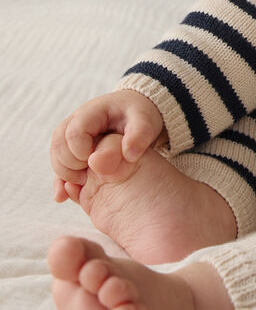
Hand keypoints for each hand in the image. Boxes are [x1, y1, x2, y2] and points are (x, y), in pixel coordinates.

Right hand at [50, 89, 164, 202]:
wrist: (136, 115)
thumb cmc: (140, 116)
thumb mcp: (145, 121)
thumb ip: (139, 135)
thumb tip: (129, 155)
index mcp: (92, 112)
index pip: (74, 133)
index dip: (82, 152)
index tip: (98, 162)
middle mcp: (75, 122)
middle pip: (58, 144)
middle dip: (71, 164)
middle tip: (91, 174)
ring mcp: (70, 136)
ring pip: (55, 156)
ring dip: (65, 174)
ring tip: (85, 182)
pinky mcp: (70, 150)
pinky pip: (58, 165)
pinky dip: (60, 181)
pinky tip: (63, 197)